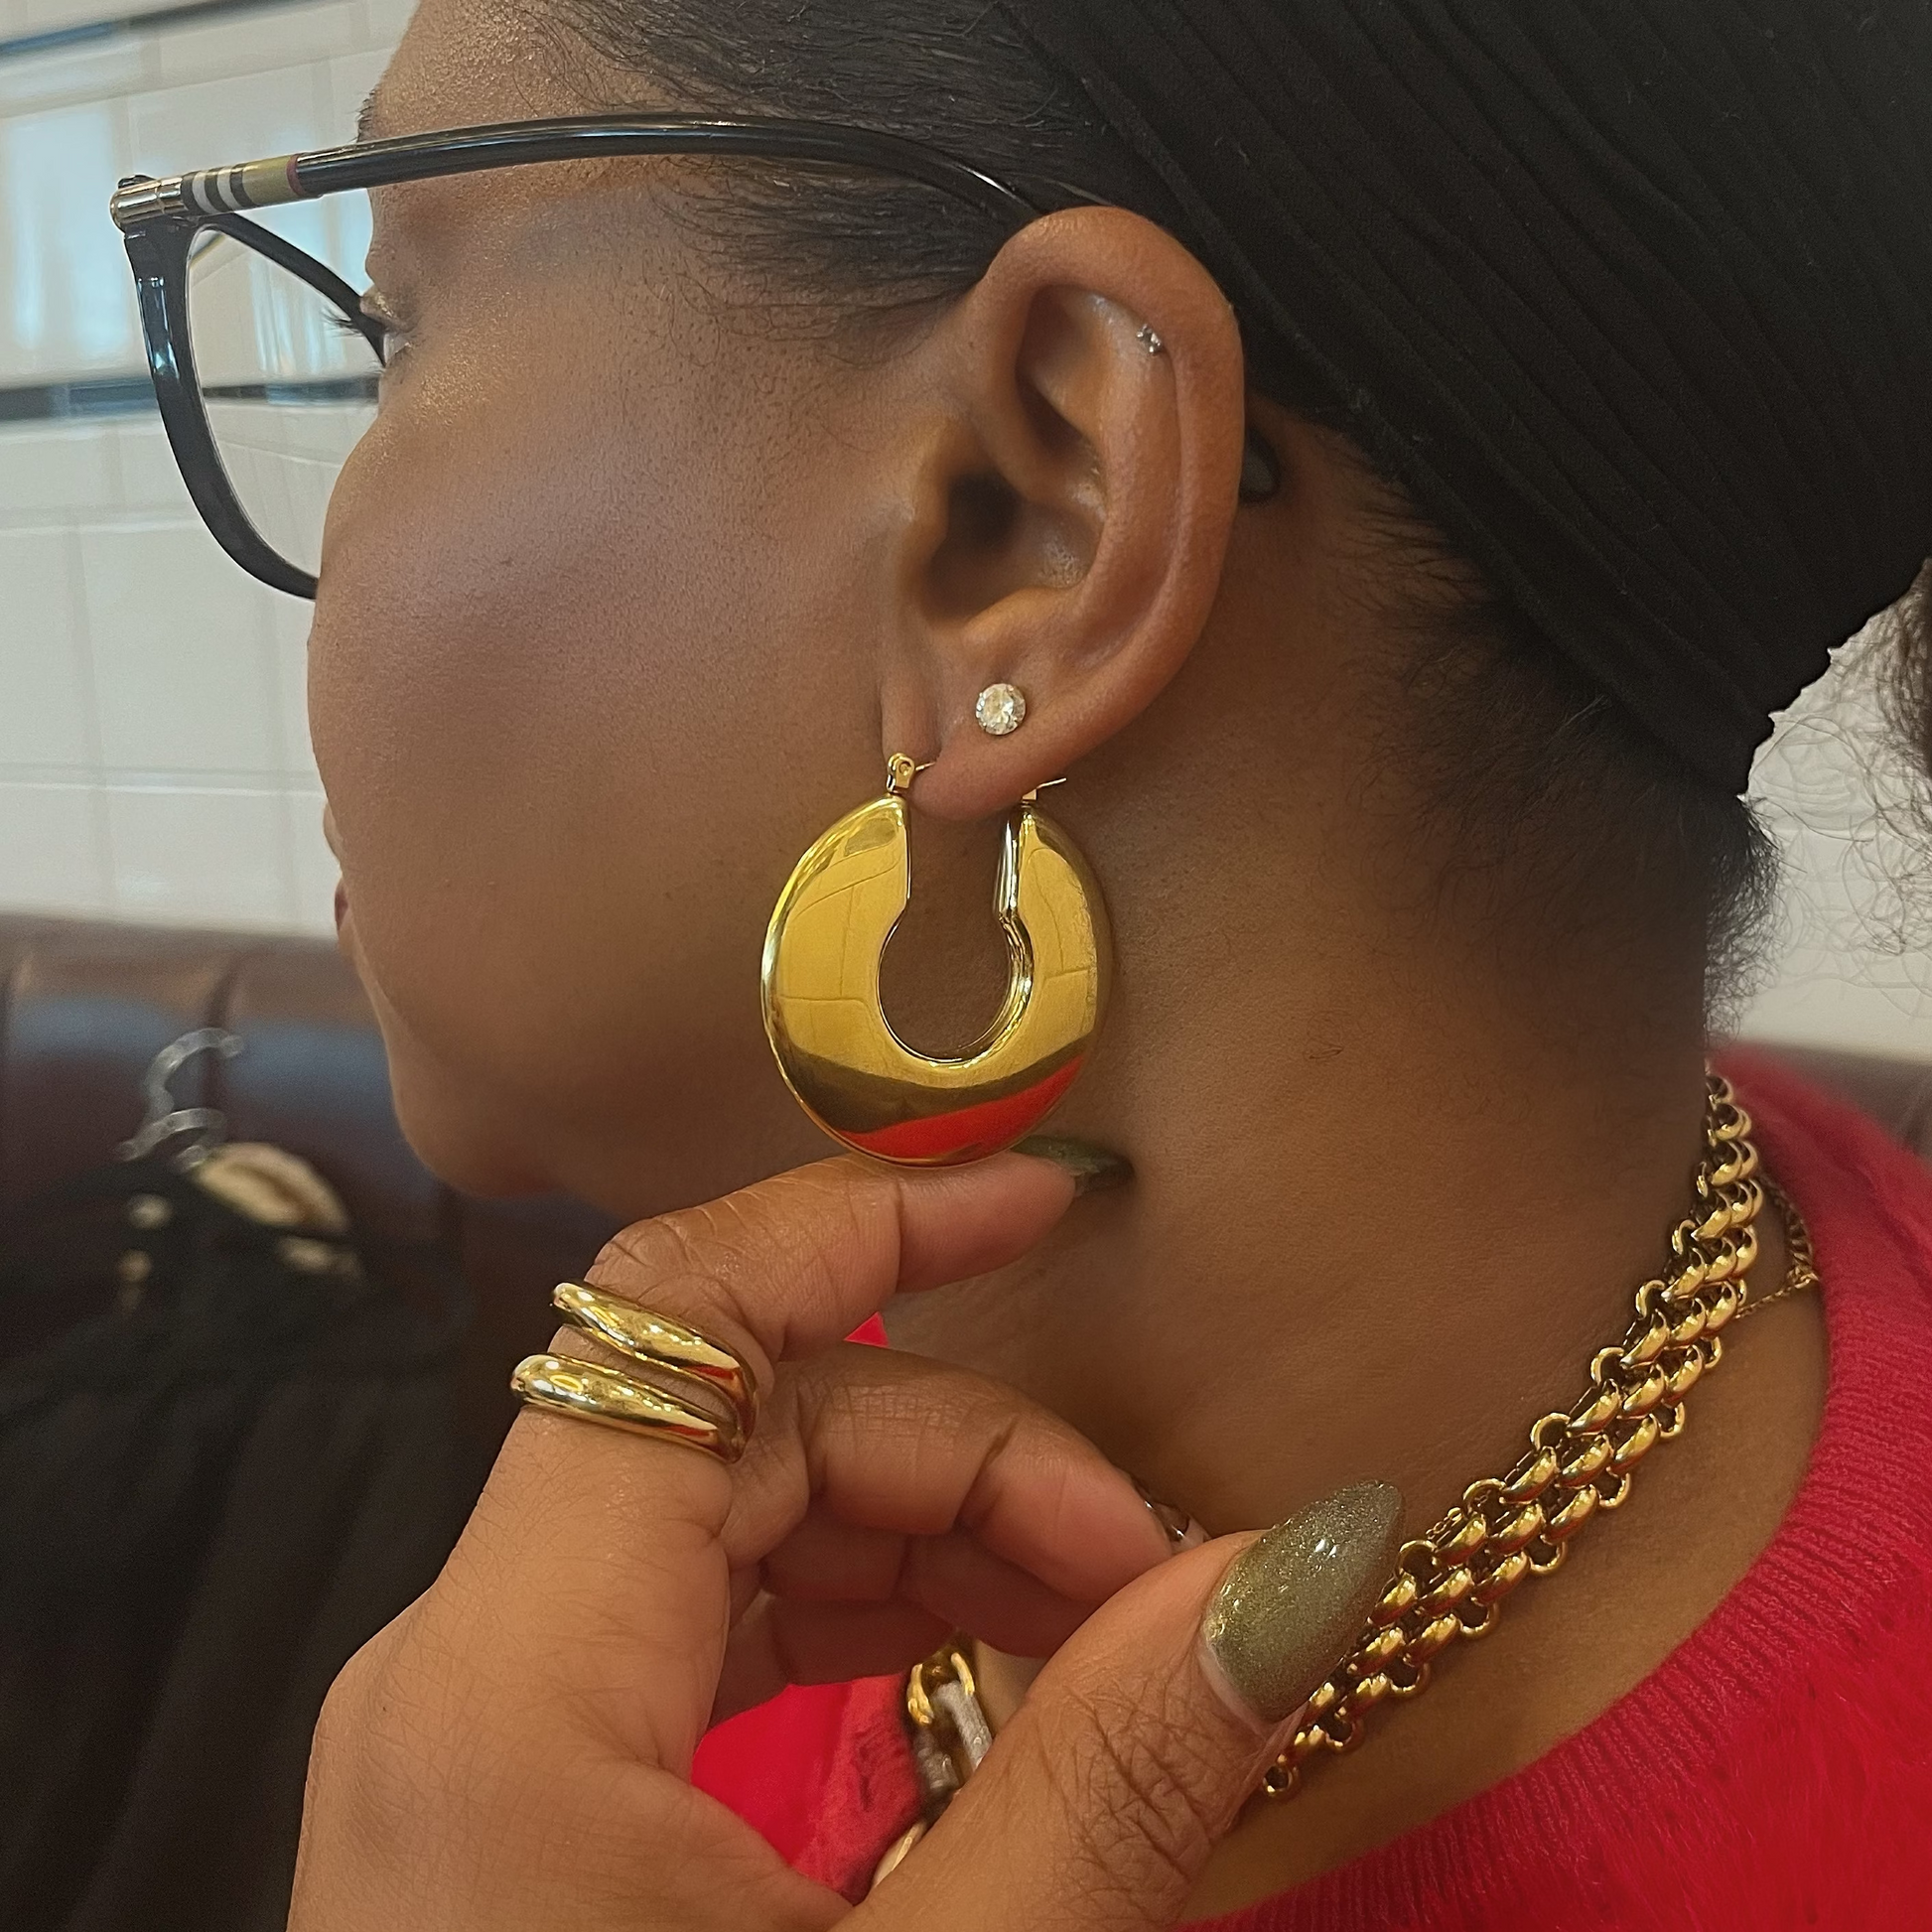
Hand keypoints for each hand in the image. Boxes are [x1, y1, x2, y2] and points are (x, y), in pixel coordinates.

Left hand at [289, 1154, 1388, 1929]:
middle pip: (748, 1432)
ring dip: (942, 1562)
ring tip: (1107, 1667)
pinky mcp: (529, 1805)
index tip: (1052, 1196)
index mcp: (510, 1679)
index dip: (872, 1222)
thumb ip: (1120, 1776)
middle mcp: (470, 1668)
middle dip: (976, 1466)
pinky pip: (717, 1645)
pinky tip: (992, 1739)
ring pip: (742, 1532)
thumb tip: (1314, 1555)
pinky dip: (872, 1655)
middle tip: (1160, 1591)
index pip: (677, 1314)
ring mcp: (487, 1738)